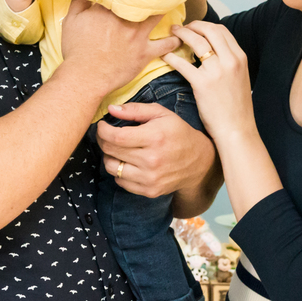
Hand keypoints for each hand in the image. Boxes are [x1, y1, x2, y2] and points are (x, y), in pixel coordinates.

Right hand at [60, 0, 177, 97]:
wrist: (85, 76)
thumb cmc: (76, 49)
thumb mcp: (72, 20)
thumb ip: (78, 0)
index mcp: (109, 7)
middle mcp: (127, 18)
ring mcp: (138, 35)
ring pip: (158, 16)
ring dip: (164, 9)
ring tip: (170, 3)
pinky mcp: (145, 52)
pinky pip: (165, 45)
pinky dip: (174, 41)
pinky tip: (179, 36)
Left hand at [96, 103, 217, 200]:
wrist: (199, 162)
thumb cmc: (179, 133)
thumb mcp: (162, 114)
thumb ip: (135, 110)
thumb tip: (111, 109)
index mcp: (154, 137)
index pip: (116, 137)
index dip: (103, 131)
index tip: (102, 126)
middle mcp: (152, 160)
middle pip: (111, 151)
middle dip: (103, 141)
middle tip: (106, 135)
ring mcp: (150, 178)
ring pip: (111, 168)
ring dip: (109, 157)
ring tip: (117, 149)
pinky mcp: (149, 191)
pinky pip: (121, 181)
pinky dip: (119, 171)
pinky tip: (127, 162)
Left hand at [163, 21, 255, 144]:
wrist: (237, 129)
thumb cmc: (236, 108)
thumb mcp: (240, 78)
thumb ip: (229, 63)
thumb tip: (215, 54)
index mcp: (240, 58)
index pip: (222, 31)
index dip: (206, 25)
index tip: (195, 27)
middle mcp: (230, 60)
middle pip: (210, 31)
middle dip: (193, 25)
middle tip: (181, 27)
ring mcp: (217, 71)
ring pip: (197, 42)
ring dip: (182, 34)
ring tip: (172, 34)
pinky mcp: (202, 83)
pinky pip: (183, 64)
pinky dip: (171, 57)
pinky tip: (164, 56)